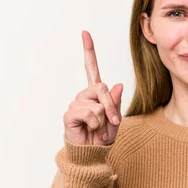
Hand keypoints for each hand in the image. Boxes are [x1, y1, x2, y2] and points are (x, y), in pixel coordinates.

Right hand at [63, 30, 122, 145]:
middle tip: (112, 122)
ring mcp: (75, 104)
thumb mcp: (115, 119)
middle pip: (101, 87)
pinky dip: (94, 124)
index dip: (89, 51)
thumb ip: (116, 103)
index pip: (91, 68)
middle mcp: (83, 95)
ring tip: (97, 128)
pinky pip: (89, 113)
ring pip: (97, 104)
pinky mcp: (69, 115)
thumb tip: (118, 84)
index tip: (85, 33)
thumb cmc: (102, 137)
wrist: (92, 155)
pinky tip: (88, 129)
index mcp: (94, 93)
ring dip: (103, 119)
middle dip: (111, 106)